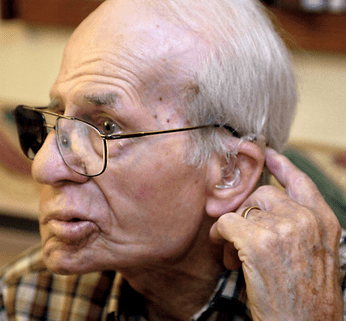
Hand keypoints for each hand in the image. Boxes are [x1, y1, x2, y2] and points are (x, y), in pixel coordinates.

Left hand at [210, 148, 342, 320]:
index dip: (281, 165)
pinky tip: (226, 255)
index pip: (300, 180)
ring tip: (236, 255)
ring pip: (242, 209)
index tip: (268, 155)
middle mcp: (305, 219)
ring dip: (233, 231)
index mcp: (323, 221)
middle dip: (246, 212)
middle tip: (241, 237)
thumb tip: (265, 209)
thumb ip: (297, 226)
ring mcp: (283, 228)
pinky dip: (220, 237)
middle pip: (263, 194)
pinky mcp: (258, 242)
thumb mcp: (314, 254)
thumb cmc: (305, 297)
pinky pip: (226, 223)